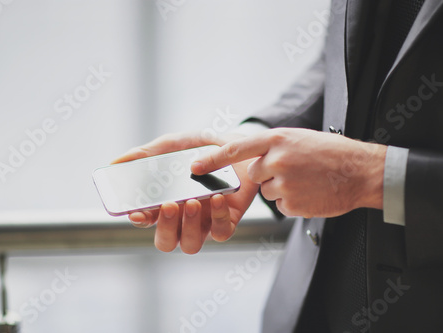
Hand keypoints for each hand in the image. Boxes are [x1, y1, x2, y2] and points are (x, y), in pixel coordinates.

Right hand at [112, 132, 259, 253]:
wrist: (238, 145)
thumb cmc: (200, 149)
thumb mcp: (172, 146)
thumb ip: (146, 154)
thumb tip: (115, 162)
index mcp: (164, 203)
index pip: (146, 219)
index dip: (139, 219)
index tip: (136, 211)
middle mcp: (182, 219)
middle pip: (166, 241)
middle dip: (165, 227)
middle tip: (169, 204)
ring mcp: (204, 223)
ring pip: (190, 244)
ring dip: (189, 226)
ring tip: (192, 201)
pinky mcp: (228, 221)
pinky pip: (221, 232)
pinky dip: (218, 218)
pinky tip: (216, 198)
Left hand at [192, 128, 386, 217]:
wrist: (361, 171)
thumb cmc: (331, 153)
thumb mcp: (298, 138)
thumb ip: (272, 146)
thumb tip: (251, 159)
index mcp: (277, 139)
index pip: (236, 149)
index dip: (212, 159)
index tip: (194, 167)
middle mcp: (277, 159)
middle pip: (254, 174)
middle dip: (268, 175)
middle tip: (295, 171)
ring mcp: (284, 182)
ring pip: (268, 191)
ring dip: (282, 189)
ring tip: (306, 181)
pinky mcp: (291, 203)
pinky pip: (281, 205)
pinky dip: (292, 202)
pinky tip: (310, 192)